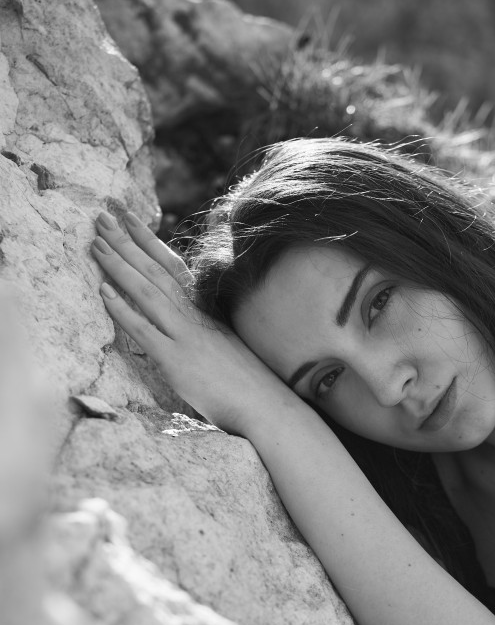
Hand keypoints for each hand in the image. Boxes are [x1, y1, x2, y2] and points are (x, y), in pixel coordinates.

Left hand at [91, 212, 287, 433]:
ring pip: (148, 292)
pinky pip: (145, 330)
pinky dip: (123, 309)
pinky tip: (104, 291)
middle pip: (157, 271)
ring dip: (120, 265)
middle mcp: (197, 316)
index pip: (175, 267)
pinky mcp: (177, 361)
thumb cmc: (250, 383)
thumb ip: (209, 326)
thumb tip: (191, 320)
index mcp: (208, 310)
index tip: (130, 219)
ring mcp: (187, 336)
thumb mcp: (231, 343)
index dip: (150, 241)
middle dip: (128, 242)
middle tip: (102, 217)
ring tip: (97, 242)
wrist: (267, 407)